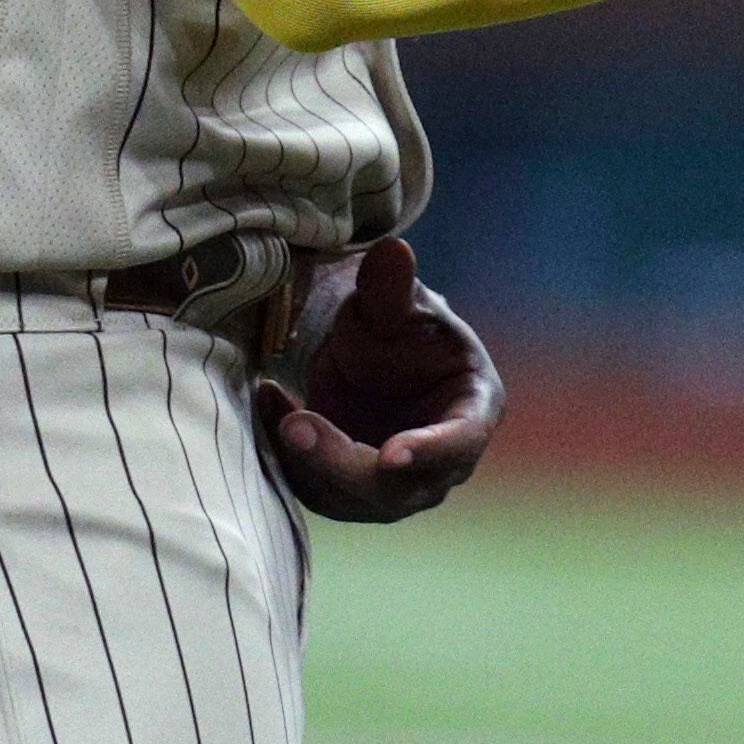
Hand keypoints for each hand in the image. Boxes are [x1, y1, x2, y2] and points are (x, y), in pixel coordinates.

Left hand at [254, 237, 502, 522]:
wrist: (370, 351)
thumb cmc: (401, 326)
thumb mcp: (396, 301)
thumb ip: (393, 285)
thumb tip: (393, 248)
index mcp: (473, 410)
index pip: (459, 441)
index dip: (429, 450)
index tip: (391, 455)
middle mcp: (439, 461)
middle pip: (396, 485)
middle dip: (342, 460)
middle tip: (297, 427)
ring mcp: (394, 485)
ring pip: (350, 495)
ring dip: (308, 460)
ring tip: (276, 406)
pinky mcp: (348, 491)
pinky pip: (314, 486)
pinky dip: (288, 454)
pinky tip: (271, 400)